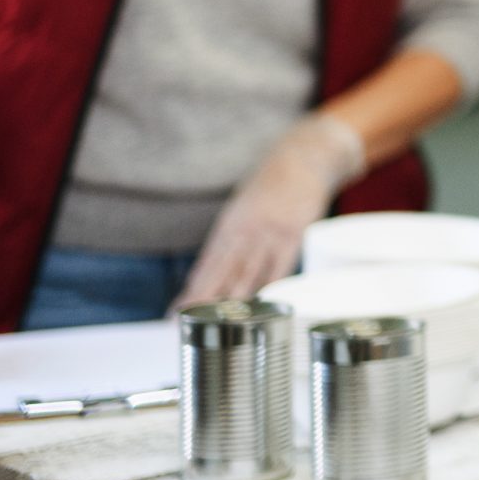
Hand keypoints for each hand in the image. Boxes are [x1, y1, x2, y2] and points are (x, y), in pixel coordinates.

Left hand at [175, 114, 365, 307]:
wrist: (302, 158)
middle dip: (203, 298)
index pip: (207, 264)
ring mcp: (269, 233)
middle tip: (187, 321)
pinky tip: (260, 303)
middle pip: (221, 271)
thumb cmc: (271, 186)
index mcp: (229, 224)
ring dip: (231, 299)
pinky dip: (269, 286)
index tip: (176, 312)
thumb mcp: (243, 207)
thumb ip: (230, 238)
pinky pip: (280, 265)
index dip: (191, 290)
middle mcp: (245, 230)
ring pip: (248, 271)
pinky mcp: (294, 234)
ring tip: (217, 322)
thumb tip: (211, 272)